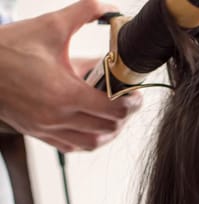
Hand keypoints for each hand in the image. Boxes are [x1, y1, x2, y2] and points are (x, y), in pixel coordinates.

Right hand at [0, 0, 142, 151]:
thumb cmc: (6, 49)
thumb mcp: (49, 26)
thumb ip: (84, 12)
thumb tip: (110, 8)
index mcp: (64, 94)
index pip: (114, 109)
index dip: (133, 103)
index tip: (136, 94)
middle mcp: (57, 117)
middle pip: (108, 128)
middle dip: (125, 115)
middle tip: (128, 100)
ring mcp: (47, 129)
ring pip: (93, 143)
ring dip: (109, 131)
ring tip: (114, 114)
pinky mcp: (39, 133)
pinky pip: (73, 147)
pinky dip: (89, 139)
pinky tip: (93, 124)